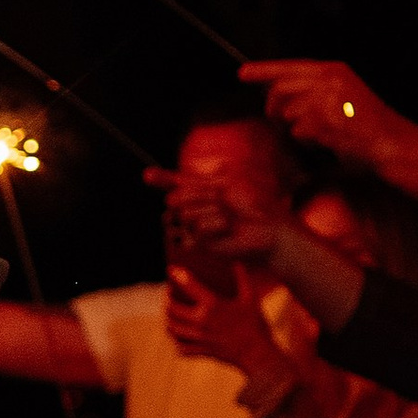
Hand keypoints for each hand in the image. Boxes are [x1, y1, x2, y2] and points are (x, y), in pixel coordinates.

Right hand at [154, 173, 275, 270]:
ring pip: (185, 213)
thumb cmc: (253, 203)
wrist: (270, 227)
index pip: (176, 183)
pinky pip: (197, 226)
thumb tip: (165, 174)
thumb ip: (192, 181)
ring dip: (211, 210)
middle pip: (176, 197)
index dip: (161, 178)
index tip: (147, 175)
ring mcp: (196, 227)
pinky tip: (228, 228)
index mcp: (202, 191)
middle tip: (224, 201)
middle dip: (200, 195)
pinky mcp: (201, 243)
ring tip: (229, 217)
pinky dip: (215, 224)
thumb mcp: (222, 183)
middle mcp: (195, 209)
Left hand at [165, 264, 292, 385]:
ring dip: (167, 319)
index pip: (189, 286)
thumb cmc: (256, 325)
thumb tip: (237, 264)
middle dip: (166, 299)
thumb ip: (243, 280)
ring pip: (171, 328)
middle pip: (172, 309)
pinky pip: (180, 347)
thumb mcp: (251, 299)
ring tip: (169, 313)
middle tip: (168, 294)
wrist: (258, 354)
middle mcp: (201, 321)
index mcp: (213, 305)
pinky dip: (176, 341)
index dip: (178, 275)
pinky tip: (177, 335)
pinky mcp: (201, 351)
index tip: (171, 269)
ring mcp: (199, 338)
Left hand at [240, 58, 397, 162]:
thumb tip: (273, 92)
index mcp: (334, 70)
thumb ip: (311, 89)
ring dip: (296, 128)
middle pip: (280, 90)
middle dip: (273, 109)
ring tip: (321, 133)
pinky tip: (329, 141)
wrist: (394, 144)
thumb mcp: (342, 96)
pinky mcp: (326, 121)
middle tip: (277, 121)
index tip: (243, 73)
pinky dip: (308, 142)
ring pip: (288, 113)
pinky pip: (299, 132)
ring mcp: (328, 99)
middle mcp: (330, 79)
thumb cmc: (366, 126)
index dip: (263, 70)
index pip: (290, 66)